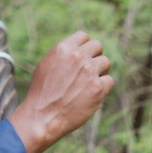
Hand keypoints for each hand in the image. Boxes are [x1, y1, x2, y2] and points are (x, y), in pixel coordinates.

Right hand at [9, 30, 113, 152]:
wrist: (42, 116)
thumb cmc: (41, 92)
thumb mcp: (47, 64)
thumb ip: (64, 54)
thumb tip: (78, 49)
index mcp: (63, 48)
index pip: (84, 36)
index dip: (84, 46)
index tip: (83, 55)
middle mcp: (78, 57)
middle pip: (98, 46)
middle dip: (94, 56)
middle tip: (88, 68)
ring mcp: (90, 72)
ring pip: (105, 62)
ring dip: (100, 70)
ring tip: (89, 82)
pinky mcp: (98, 89)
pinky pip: (109, 80)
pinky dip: (103, 86)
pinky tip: (92, 93)